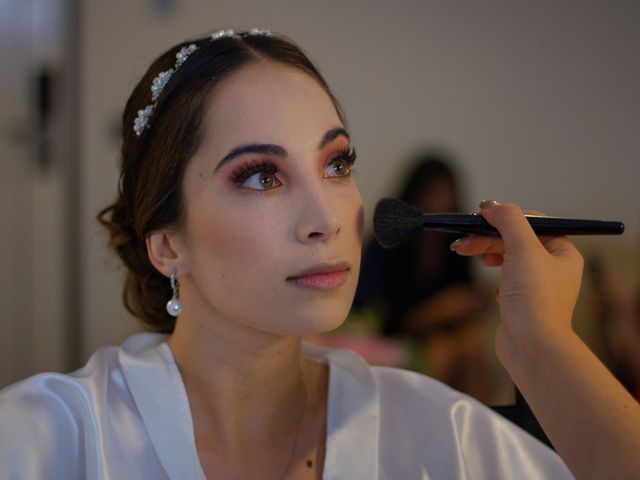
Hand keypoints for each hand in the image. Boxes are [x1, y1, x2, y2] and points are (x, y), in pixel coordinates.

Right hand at [450, 201, 583, 359]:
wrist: (531, 345)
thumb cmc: (534, 299)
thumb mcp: (523, 248)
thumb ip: (509, 220)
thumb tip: (492, 205)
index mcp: (562, 253)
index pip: (533, 223)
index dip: (507, 218)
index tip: (483, 216)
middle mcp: (553, 268)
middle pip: (515, 239)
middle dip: (488, 236)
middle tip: (465, 239)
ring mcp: (536, 286)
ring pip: (507, 257)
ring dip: (485, 250)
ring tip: (465, 251)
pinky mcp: (521, 302)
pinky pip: (504, 278)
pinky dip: (492, 273)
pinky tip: (489, 282)